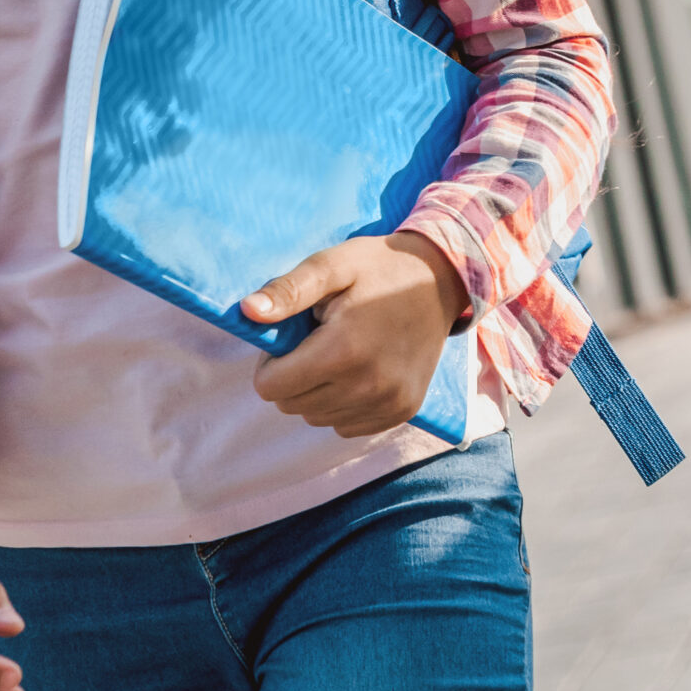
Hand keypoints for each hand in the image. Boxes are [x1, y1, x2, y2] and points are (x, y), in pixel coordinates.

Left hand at [247, 232, 466, 436]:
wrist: (443, 279)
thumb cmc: (379, 267)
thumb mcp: (332, 265)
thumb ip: (288, 291)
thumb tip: (247, 313)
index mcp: (343, 350)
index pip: (270, 388)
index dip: (273, 361)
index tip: (296, 336)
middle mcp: (368, 386)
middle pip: (291, 405)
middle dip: (294, 376)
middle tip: (319, 340)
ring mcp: (389, 402)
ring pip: (317, 417)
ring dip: (318, 391)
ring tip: (343, 352)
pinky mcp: (403, 410)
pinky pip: (346, 425)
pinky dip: (343, 404)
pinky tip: (361, 371)